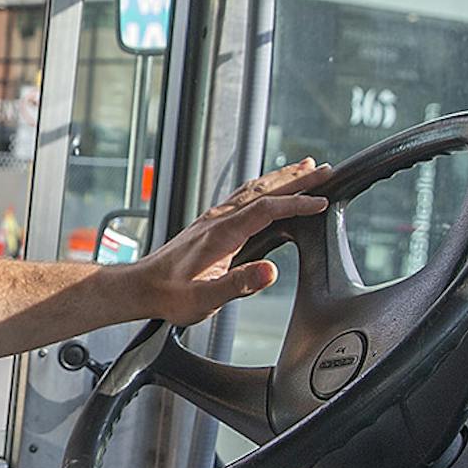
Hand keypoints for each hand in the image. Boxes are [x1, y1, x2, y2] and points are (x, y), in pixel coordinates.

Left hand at [133, 159, 328, 326]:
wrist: (141, 287)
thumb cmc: (170, 296)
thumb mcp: (205, 298)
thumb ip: (239, 284)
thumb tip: (270, 271)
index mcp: (221, 233)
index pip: (267, 209)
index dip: (296, 203)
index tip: (321, 203)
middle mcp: (218, 219)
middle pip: (264, 190)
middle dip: (297, 180)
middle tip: (325, 170)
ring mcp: (214, 218)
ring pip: (254, 189)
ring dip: (282, 178)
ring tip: (306, 169)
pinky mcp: (210, 223)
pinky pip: (244, 196)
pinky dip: (265, 187)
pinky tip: (269, 188)